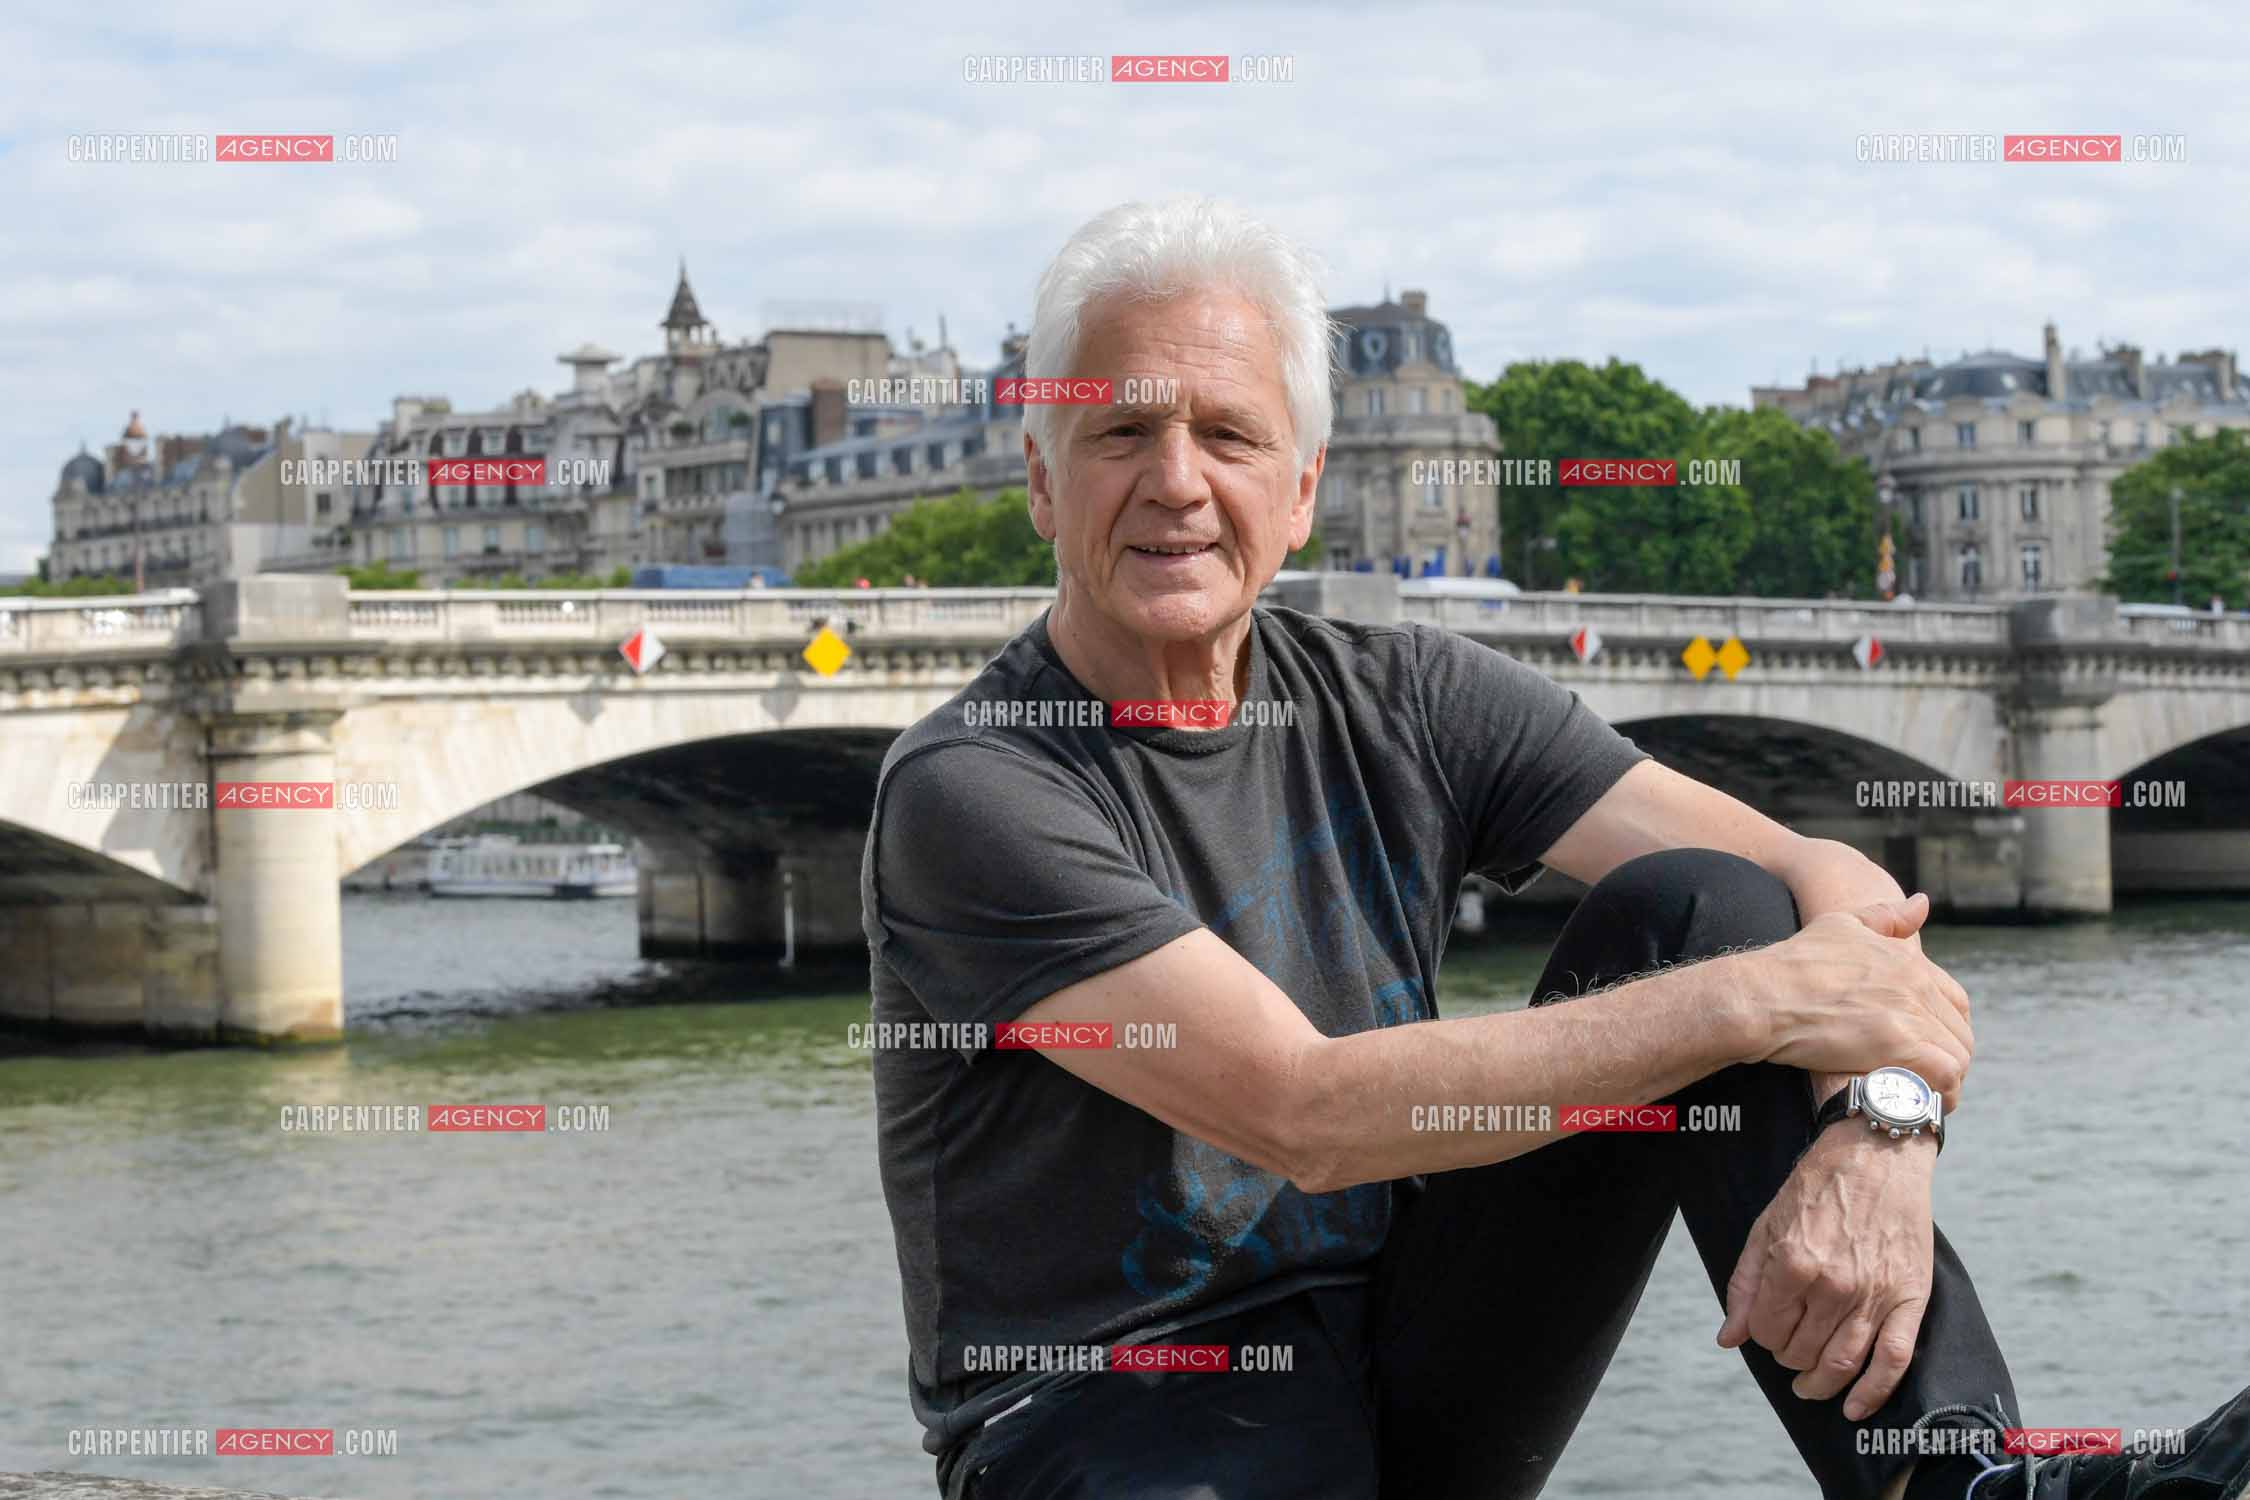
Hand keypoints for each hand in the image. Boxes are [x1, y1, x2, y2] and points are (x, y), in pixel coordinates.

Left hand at [1718, 1124, 1935, 1420]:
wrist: (1877, 1155)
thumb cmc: (1816, 1187)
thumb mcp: (1766, 1227)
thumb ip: (1745, 1285)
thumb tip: (1729, 1338)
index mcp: (1793, 1264)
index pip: (1767, 1330)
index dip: (1763, 1335)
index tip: (1767, 1327)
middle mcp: (1834, 1285)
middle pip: (1802, 1351)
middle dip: (1788, 1357)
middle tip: (1789, 1348)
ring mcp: (1875, 1295)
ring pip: (1842, 1363)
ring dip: (1820, 1384)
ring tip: (1809, 1386)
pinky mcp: (1910, 1298)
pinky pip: (1894, 1360)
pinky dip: (1873, 1393)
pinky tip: (1854, 1408)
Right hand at [1734, 894, 1972, 1111]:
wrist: (1762, 996)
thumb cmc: (1792, 963)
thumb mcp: (1841, 924)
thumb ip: (1887, 917)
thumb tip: (1923, 902)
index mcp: (1909, 961)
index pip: (1955, 1002)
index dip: (1946, 1029)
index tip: (1926, 1047)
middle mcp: (1917, 984)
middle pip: (1959, 1033)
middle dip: (1945, 1059)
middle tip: (1920, 1079)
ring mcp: (1910, 1014)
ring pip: (1958, 1057)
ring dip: (1944, 1080)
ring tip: (1920, 1095)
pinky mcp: (1899, 1045)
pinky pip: (1946, 1076)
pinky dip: (1940, 1095)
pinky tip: (1920, 1104)